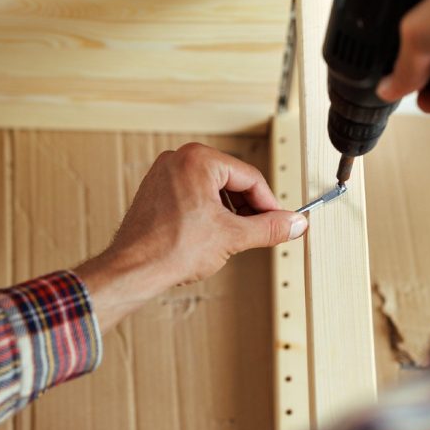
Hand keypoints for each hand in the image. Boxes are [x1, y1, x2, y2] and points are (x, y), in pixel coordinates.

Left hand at [75, 143, 306, 330]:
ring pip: (212, 189)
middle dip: (248, 208)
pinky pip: (192, 195)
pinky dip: (208, 213)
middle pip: (231, 181)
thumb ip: (269, 227)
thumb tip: (295, 224)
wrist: (133, 270)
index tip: (281, 222)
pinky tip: (210, 236)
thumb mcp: (233, 237)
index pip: (249, 178)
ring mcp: (164, 174)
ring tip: (233, 238)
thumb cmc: (171, 249)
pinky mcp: (155, 191)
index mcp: (198, 159)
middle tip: (260, 232)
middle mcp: (178, 159)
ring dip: (229, 212)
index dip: (269, 204)